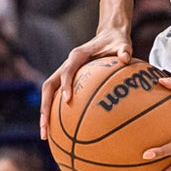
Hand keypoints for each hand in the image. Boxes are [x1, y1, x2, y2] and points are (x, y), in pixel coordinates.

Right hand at [42, 14, 133, 138]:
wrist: (109, 35)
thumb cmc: (116, 42)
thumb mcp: (123, 44)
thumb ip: (124, 50)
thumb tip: (126, 58)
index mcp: (77, 55)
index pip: (68, 70)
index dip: (66, 84)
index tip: (67, 100)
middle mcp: (66, 65)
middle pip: (48, 86)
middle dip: (45, 106)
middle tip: (46, 126)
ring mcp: (64, 73)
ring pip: (48, 94)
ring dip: (45, 113)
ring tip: (46, 135)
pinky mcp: (67, 81)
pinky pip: (56, 97)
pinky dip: (55, 112)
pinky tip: (59, 131)